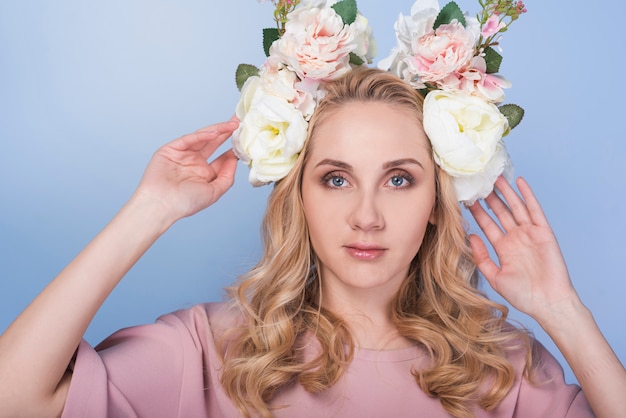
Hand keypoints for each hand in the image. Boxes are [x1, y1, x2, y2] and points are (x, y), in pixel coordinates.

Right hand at [134, 118, 239, 222]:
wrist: (161, 205)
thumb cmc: (185, 203)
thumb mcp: (214, 192)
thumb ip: (227, 176)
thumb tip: (235, 159)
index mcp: (204, 173)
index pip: (222, 157)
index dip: (234, 149)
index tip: (246, 140)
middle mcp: (194, 162)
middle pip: (214, 143)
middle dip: (227, 132)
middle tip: (240, 121)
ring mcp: (183, 154)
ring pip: (203, 138)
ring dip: (218, 130)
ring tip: (233, 124)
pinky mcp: (171, 149)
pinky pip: (189, 139)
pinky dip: (202, 135)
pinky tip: (215, 132)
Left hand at [467, 176, 579, 321]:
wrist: (547, 303)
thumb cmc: (523, 295)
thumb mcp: (495, 276)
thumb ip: (481, 257)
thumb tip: (470, 236)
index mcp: (504, 248)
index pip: (487, 224)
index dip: (477, 212)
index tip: (465, 199)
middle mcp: (516, 237)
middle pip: (500, 212)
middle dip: (489, 198)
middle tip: (478, 182)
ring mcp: (530, 233)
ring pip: (515, 207)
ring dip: (506, 192)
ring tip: (494, 177)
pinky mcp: (544, 232)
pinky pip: (535, 210)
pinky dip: (527, 195)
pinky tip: (520, 182)